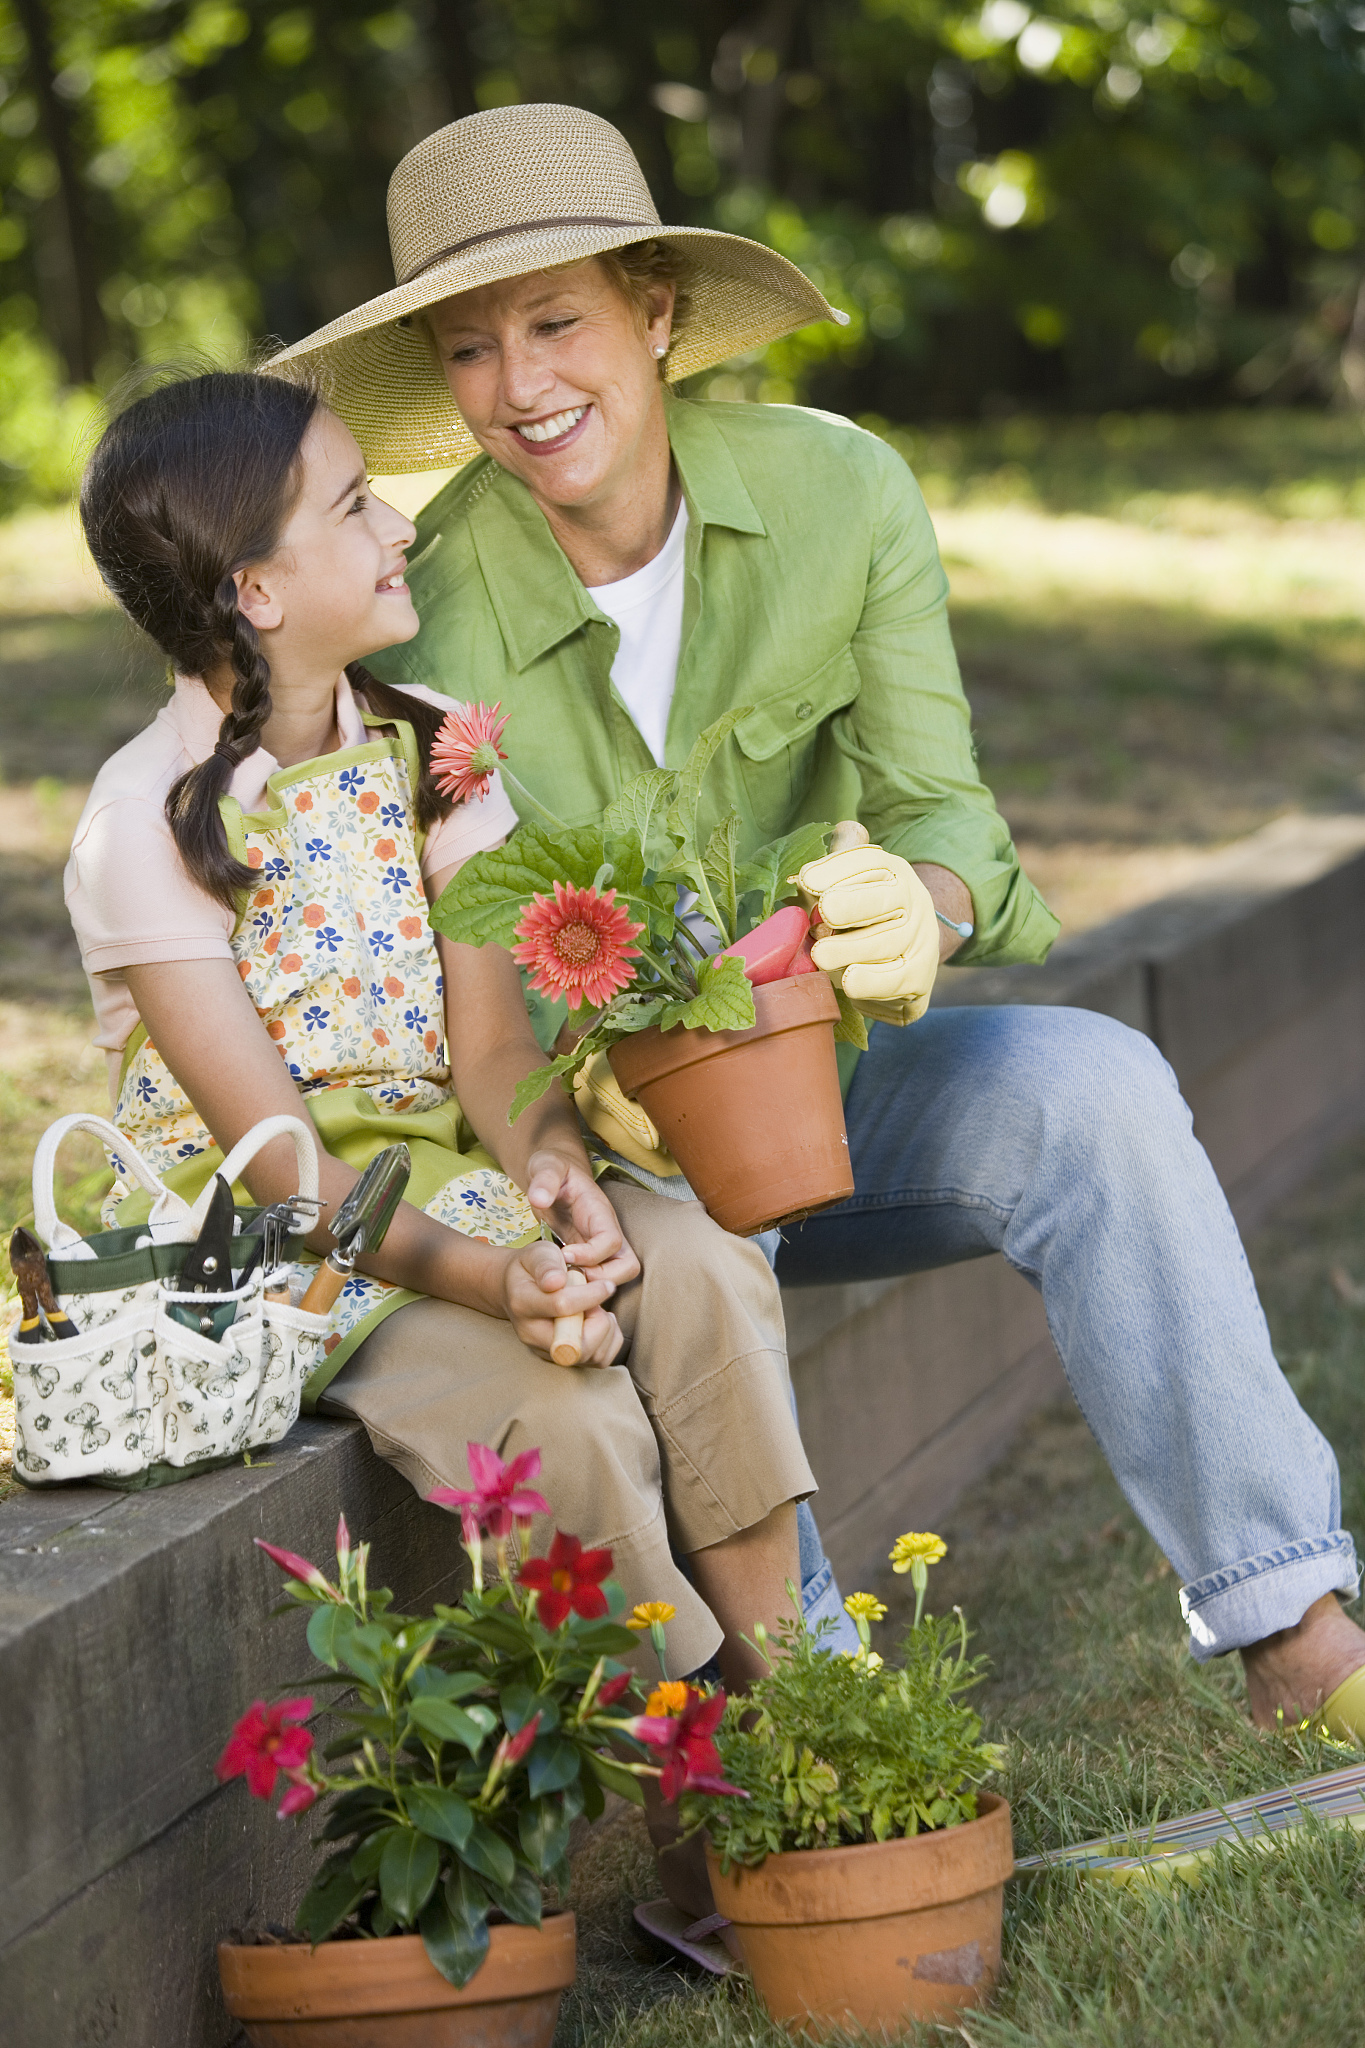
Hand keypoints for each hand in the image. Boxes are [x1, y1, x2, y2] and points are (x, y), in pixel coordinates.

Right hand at [500, 1239, 624, 1366]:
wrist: (515, 1289)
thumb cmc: (531, 1268)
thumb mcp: (536, 1254)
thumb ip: (546, 1264)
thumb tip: (556, 1281)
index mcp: (523, 1303)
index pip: (561, 1306)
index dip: (591, 1295)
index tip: (607, 1284)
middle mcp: (532, 1335)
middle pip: (578, 1345)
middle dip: (600, 1322)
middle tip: (599, 1303)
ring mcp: (546, 1351)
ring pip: (592, 1356)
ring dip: (606, 1331)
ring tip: (598, 1309)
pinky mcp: (563, 1359)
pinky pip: (599, 1360)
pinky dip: (609, 1341)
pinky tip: (600, 1321)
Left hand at [524, 1148, 640, 1292]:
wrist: (553, 1173)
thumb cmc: (552, 1168)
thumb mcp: (546, 1166)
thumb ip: (544, 1179)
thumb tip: (539, 1198)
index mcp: (600, 1212)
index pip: (612, 1241)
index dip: (591, 1254)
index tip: (563, 1254)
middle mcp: (606, 1231)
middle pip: (627, 1266)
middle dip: (600, 1278)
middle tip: (567, 1274)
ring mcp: (599, 1245)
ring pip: (617, 1276)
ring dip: (593, 1286)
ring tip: (563, 1278)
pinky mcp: (589, 1255)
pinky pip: (597, 1279)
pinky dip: (582, 1287)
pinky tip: (558, 1280)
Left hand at [797, 842, 939, 1024]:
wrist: (907, 956)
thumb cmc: (860, 918)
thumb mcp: (847, 887)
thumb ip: (829, 873)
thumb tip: (805, 874)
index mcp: (892, 873)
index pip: (869, 862)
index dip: (837, 870)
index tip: (807, 881)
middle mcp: (913, 902)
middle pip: (884, 900)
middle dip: (851, 906)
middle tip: (822, 916)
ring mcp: (921, 940)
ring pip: (888, 944)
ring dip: (851, 950)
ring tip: (821, 956)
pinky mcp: (920, 978)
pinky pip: (897, 982)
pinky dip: (871, 983)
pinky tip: (849, 982)